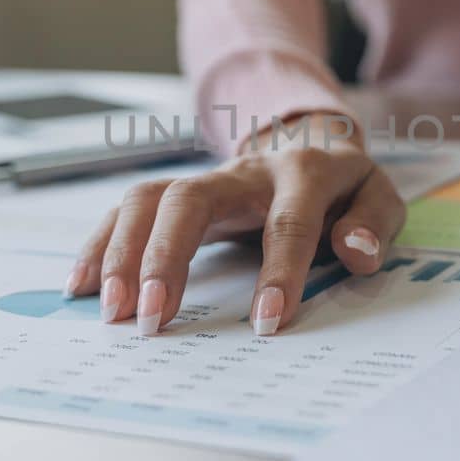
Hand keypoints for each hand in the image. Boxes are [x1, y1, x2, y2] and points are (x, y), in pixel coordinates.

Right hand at [63, 113, 406, 336]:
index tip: (266, 324)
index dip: (278, 272)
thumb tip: (353, 253)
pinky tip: (81, 287)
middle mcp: (244, 171)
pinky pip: (128, 209)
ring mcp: (203, 178)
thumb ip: (373, 223)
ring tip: (110, 310)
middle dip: (166, 258)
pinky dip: (99, 245)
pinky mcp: (175, 191)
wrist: (306, 136)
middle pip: (190, 200)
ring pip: (148, 199)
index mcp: (304, 172)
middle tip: (152, 318)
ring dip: (121, 253)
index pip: (287, 222)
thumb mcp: (378, 194)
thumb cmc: (342, 182)